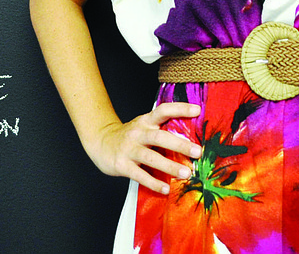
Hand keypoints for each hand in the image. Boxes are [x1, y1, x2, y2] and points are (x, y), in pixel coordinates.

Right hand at [86, 102, 201, 193]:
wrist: (100, 142)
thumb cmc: (130, 137)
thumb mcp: (144, 127)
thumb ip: (162, 131)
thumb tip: (192, 139)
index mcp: (146, 121)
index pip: (163, 110)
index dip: (180, 108)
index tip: (198, 110)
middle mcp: (138, 133)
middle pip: (159, 137)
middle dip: (180, 144)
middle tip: (197, 152)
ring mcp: (129, 149)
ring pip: (151, 157)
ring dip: (170, 166)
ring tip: (186, 174)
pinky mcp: (122, 165)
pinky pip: (139, 175)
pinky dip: (153, 183)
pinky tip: (166, 189)